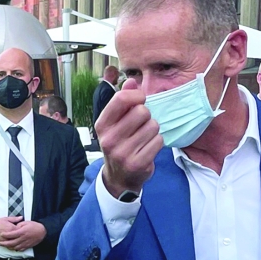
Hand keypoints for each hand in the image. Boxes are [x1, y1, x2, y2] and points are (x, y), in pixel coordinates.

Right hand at [0, 216, 22, 243]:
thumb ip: (14, 219)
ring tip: (20, 240)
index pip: (21, 230)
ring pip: (15, 242)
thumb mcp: (6, 219)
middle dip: (21, 236)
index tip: (23, 229)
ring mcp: (7, 239)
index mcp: (12, 228)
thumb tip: (21, 217)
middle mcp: (10, 235)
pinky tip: (15, 244)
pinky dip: (13, 245)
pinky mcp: (4, 243)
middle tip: (22, 235)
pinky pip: (10, 245)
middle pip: (19, 237)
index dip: (23, 229)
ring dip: (18, 241)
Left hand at [0, 220, 45, 250]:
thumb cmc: (35, 226)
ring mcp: (25, 243)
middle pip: (12, 242)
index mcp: (22, 232)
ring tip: (4, 246)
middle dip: (4, 243)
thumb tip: (14, 228)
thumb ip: (19, 225)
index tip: (1, 234)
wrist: (43, 232)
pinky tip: (12, 248)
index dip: (6, 235)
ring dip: (9, 247)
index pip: (12, 234)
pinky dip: (15, 249)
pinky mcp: (28, 246)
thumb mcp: (26, 222)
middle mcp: (23, 238)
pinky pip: (20, 249)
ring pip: (15, 247)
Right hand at [95, 78, 162, 197]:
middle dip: (146, 117)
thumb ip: (123, 101)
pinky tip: (147, 149)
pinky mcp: (137, 164)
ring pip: (153, 126)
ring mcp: (122, 153)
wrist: (118, 178)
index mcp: (102, 125)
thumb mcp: (115, 123)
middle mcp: (109, 139)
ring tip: (143, 139)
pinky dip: (157, 143)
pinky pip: (158, 141)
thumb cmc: (119, 144)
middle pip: (141, 112)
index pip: (121, 99)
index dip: (136, 96)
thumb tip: (131, 81)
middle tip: (140, 126)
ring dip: (152, 131)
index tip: (140, 101)